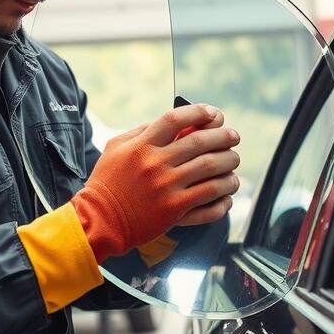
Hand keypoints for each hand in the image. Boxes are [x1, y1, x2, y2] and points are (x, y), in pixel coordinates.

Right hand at [72, 104, 240, 260]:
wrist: (99, 221)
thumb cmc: (107, 183)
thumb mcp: (116, 148)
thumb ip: (141, 132)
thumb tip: (172, 123)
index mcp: (142, 146)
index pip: (176, 119)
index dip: (199, 112)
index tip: (213, 113)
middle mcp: (156, 164)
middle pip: (201, 142)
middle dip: (224, 137)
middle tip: (234, 137)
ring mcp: (167, 188)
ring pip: (212, 170)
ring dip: (229, 164)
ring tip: (233, 163)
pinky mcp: (175, 211)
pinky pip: (209, 199)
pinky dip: (224, 194)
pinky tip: (228, 192)